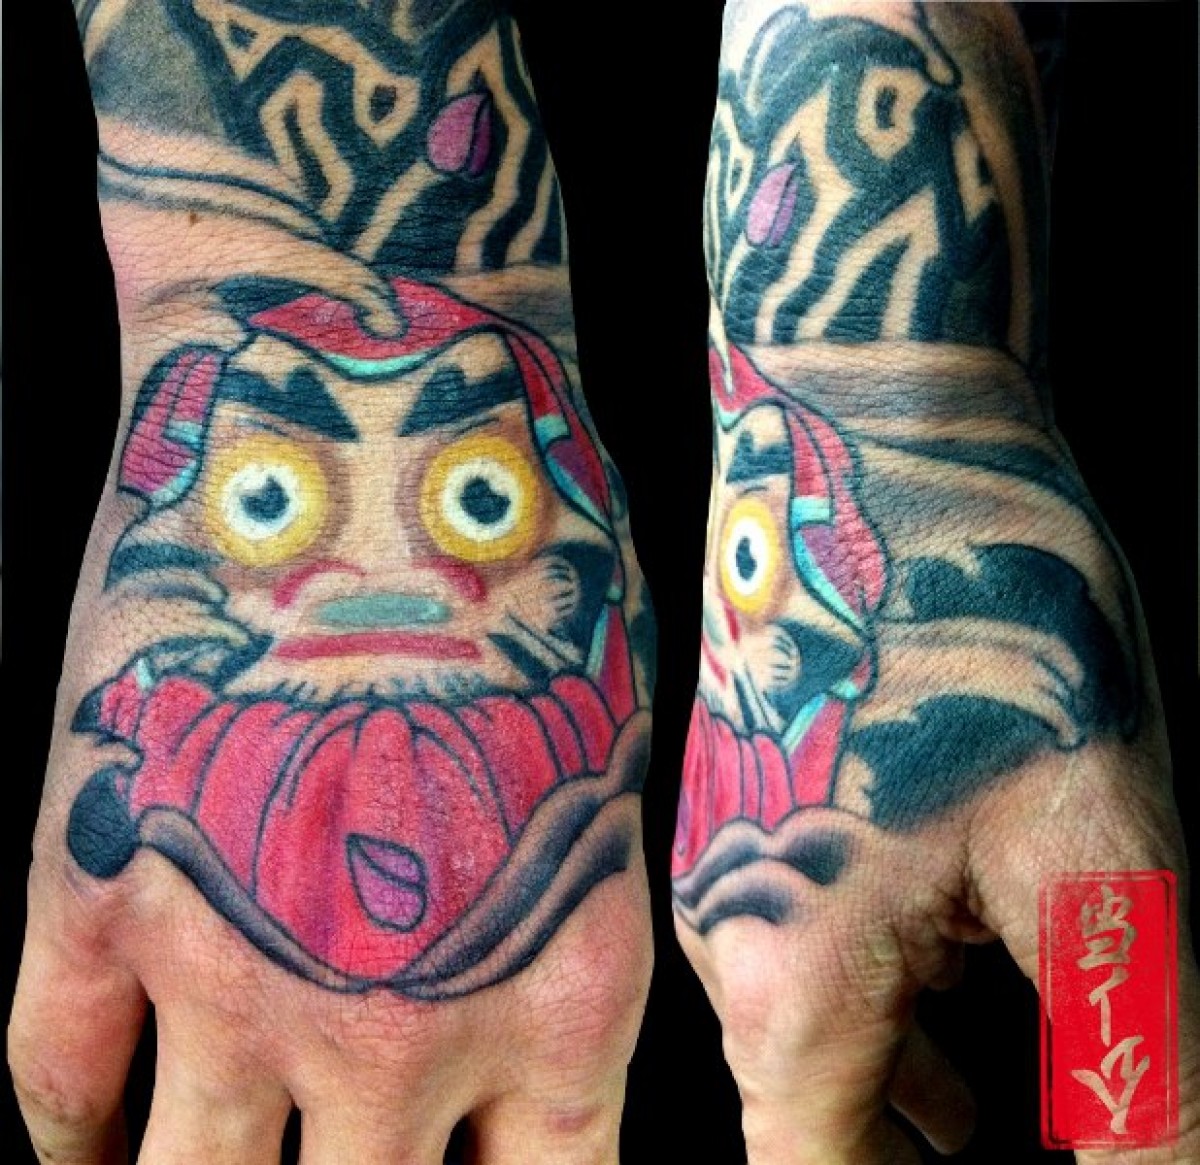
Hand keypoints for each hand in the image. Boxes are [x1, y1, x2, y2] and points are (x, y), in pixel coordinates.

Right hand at [9, 3, 654, 1161]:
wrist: (374, 414)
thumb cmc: (533, 560)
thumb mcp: (618, 761)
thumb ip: (573, 929)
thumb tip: (528, 1047)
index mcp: (562, 990)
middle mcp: (403, 1021)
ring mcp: (233, 971)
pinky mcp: (96, 886)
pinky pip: (53, 1092)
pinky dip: (75, 1143)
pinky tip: (94, 1144)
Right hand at [673, 2, 1197, 1159]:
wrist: (855, 420)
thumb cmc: (969, 608)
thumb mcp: (1096, 845)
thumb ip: (1128, 1051)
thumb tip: (1154, 1162)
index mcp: (792, 967)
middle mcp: (732, 924)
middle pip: (821, 1116)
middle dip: (929, 1158)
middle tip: (1056, 1136)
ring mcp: (729, 854)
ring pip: (823, 1030)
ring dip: (925, 1085)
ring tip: (1025, 1106)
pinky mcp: (750, 795)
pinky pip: (817, 943)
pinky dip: (904, 993)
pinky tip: (982, 970)